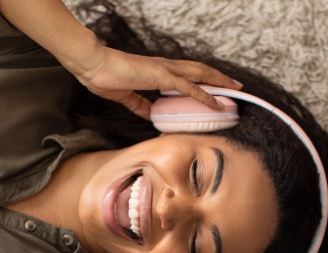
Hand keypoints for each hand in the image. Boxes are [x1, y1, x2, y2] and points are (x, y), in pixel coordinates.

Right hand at [0, 0, 240, 119]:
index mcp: (157, 71)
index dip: (203, 80)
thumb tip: (148, 113)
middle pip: (200, 71)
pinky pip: (189, 87)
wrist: (92, 64)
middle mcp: (165, 67)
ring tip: (235, 89)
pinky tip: (216, 102)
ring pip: (200, 74)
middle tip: (235, 86)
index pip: (187, 75)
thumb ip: (138, 104)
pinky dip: (205, 95)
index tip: (216, 87)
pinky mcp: (161, 75)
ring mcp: (165, 70)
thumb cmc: (104, 76)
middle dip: (219, 78)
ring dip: (219, 82)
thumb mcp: (125, 96)